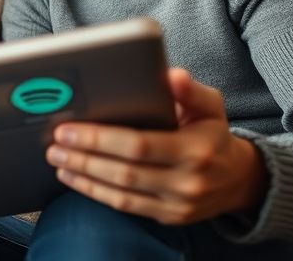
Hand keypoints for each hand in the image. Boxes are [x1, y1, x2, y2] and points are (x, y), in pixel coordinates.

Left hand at [45, 68, 267, 224]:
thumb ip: (189, 90)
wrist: (238, 179)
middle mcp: (187, 181)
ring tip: (58, 160)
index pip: (139, 145)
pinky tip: (74, 179)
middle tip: (54, 144)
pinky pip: (126, 206)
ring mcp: (178, 204)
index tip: (68, 129)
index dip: (99, 138)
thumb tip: (170, 75)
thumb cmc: (212, 134)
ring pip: (121, 193)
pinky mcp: (168, 217)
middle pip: (124, 171)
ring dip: (84, 177)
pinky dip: (95, 193)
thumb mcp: (210, 106)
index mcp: (195, 149)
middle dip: (83, 157)